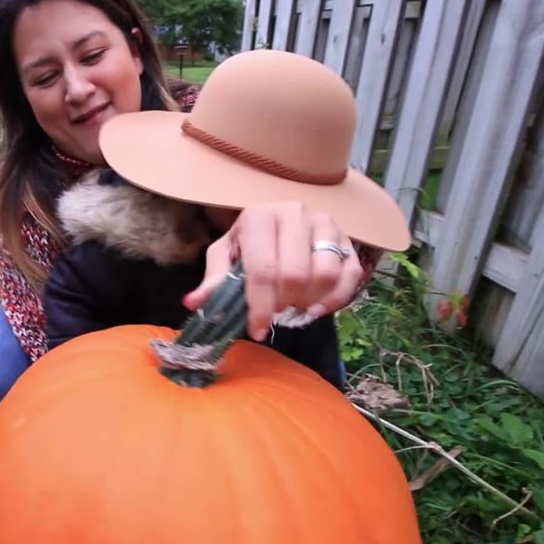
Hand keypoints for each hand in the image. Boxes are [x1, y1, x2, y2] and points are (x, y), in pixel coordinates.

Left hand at [183, 202, 363, 340]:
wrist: (281, 223)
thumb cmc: (250, 243)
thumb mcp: (226, 256)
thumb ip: (213, 281)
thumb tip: (192, 303)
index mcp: (260, 216)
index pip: (263, 269)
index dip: (260, 306)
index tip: (257, 330)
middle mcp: (296, 213)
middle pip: (295, 275)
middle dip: (282, 304)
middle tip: (274, 310)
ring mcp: (326, 224)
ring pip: (325, 275)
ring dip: (308, 301)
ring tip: (293, 304)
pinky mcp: (347, 239)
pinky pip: (350, 276)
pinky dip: (335, 299)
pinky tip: (317, 307)